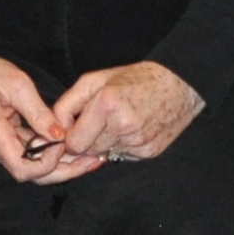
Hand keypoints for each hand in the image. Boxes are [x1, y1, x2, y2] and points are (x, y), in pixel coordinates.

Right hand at [0, 51, 96, 184]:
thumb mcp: (17, 85)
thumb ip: (39, 112)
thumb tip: (60, 135)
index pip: (23, 169)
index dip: (47, 161)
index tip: (63, 140)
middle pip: (32, 175)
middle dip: (64, 171)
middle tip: (92, 161)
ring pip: (33, 168)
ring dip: (61, 164)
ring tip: (89, 155)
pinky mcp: (5, 142)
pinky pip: (29, 155)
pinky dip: (50, 153)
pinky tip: (70, 146)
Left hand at [56, 61, 205, 164]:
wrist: (178, 84)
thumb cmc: (134, 78)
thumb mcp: (95, 80)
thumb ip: (68, 104)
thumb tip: (55, 130)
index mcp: (106, 105)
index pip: (74, 142)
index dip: (70, 138)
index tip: (72, 129)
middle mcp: (123, 126)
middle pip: (88, 150)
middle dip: (86, 140)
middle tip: (96, 122)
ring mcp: (138, 142)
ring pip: (105, 155)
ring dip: (104, 143)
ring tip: (115, 123)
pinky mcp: (149, 152)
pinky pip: (123, 156)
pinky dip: (122, 146)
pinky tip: (130, 129)